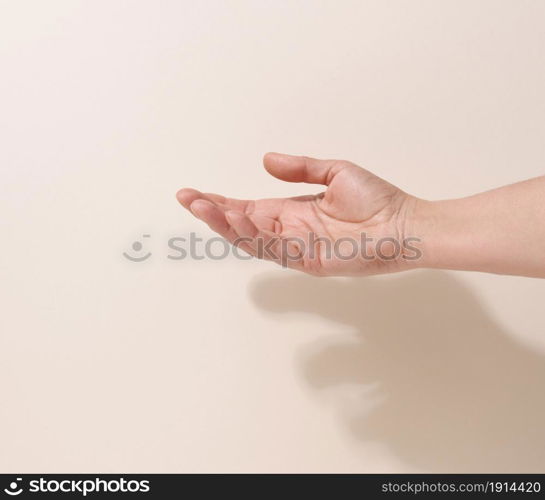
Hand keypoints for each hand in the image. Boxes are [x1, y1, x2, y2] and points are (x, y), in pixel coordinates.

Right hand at [176, 153, 418, 275]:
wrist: (404, 223)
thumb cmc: (375, 200)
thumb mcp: (333, 172)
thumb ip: (299, 168)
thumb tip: (265, 161)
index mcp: (291, 212)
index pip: (248, 209)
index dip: (221, 202)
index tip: (194, 193)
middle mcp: (289, 232)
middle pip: (243, 226)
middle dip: (213, 214)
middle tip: (188, 198)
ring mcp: (298, 248)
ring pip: (252, 241)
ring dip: (226, 225)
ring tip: (202, 207)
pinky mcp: (310, 261)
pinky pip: (275, 250)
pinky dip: (254, 236)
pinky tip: (237, 219)